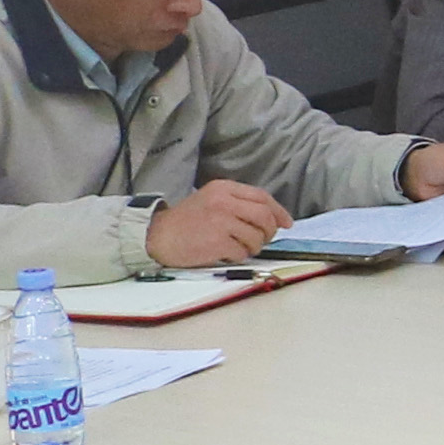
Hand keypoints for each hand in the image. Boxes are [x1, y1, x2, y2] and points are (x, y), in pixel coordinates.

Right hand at [148, 179, 293, 267]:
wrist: (157, 236)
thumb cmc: (186, 221)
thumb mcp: (211, 200)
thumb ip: (238, 203)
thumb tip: (272, 218)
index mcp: (224, 188)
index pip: (262, 197)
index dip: (278, 211)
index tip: (287, 223)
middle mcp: (224, 201)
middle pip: (264, 217)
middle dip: (269, 232)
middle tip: (263, 240)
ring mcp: (221, 221)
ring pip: (256, 237)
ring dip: (253, 247)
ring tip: (238, 247)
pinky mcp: (218, 241)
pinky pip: (243, 252)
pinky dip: (239, 256)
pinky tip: (225, 253)